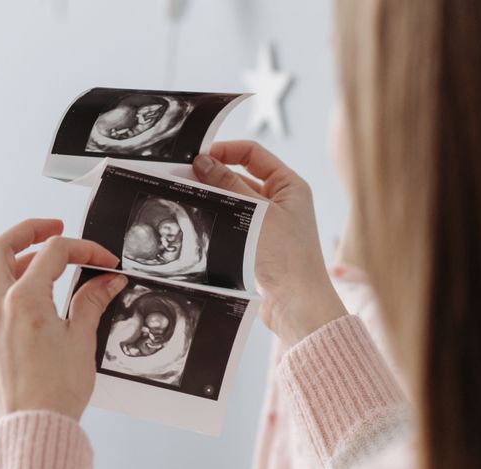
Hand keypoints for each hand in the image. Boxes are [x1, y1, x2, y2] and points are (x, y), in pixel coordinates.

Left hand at [0, 219, 127, 420]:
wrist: (33, 428)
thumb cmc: (55, 392)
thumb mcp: (81, 340)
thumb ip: (91, 302)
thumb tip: (106, 281)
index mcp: (24, 301)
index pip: (53, 253)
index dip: (84, 250)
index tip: (104, 261)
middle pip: (1, 246)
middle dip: (29, 231)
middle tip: (55, 228)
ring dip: (21, 258)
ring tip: (50, 264)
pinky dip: (14, 284)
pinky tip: (39, 295)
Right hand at [193, 141, 346, 344]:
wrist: (296, 305)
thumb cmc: (288, 258)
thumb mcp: (256, 213)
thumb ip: (228, 186)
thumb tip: (204, 161)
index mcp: (289, 186)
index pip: (253, 154)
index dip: (225, 150)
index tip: (198, 156)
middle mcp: (280, 202)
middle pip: (240, 176)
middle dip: (213, 176)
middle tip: (184, 177)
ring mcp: (268, 224)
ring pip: (233, 202)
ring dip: (212, 199)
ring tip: (187, 197)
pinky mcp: (256, 246)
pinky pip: (232, 224)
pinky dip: (216, 220)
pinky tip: (197, 220)